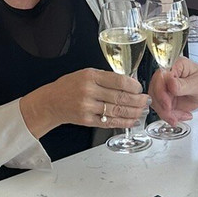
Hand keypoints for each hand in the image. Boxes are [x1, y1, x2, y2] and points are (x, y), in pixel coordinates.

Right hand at [21, 68, 148, 135]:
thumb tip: (129, 83)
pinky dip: (124, 122)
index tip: (140, 88)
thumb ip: (105, 78)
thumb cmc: (69, 86)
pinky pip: (109, 122)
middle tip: (145, 100)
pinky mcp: (87, 120)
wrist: (51, 102)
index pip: (118, 81)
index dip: (134, 86)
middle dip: (137, 100)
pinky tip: (132, 120)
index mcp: (90, 76)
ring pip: (117, 111)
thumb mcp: (85, 74)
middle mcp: (89, 91)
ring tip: (142, 111)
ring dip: (133, 112)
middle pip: (120, 97)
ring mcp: (87, 107)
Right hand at [148, 56, 197, 124]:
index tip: (167, 104)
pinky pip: (161, 109)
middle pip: (154, 91)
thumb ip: (184, 85)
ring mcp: (165, 87)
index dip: (160, 92)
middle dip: (162, 107)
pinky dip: (170, 116)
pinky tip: (181, 115)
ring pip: (156, 102)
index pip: (160, 77)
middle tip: (173, 115)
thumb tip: (170, 84)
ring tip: (180, 116)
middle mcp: (167, 75)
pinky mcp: (165, 98)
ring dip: (167, 113)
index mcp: (175, 66)